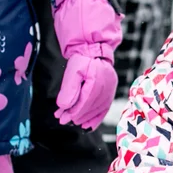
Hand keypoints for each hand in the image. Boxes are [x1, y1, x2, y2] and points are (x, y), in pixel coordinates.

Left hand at [53, 0, 122, 130]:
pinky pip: (105, 108)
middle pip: (90, 107)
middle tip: (63, 121)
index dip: (72, 111)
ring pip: (98, 109)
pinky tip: (88, 125)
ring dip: (85, 119)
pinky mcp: (111, 90)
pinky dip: (96, 118)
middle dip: (76, 116)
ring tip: (74, 124)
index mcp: (97, 79)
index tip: (60, 117)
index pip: (84, 101)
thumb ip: (69, 88)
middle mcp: (106, 86)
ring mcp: (111, 88)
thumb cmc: (82, 56)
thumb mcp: (72, 69)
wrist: (95, 46)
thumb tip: (64, 106)